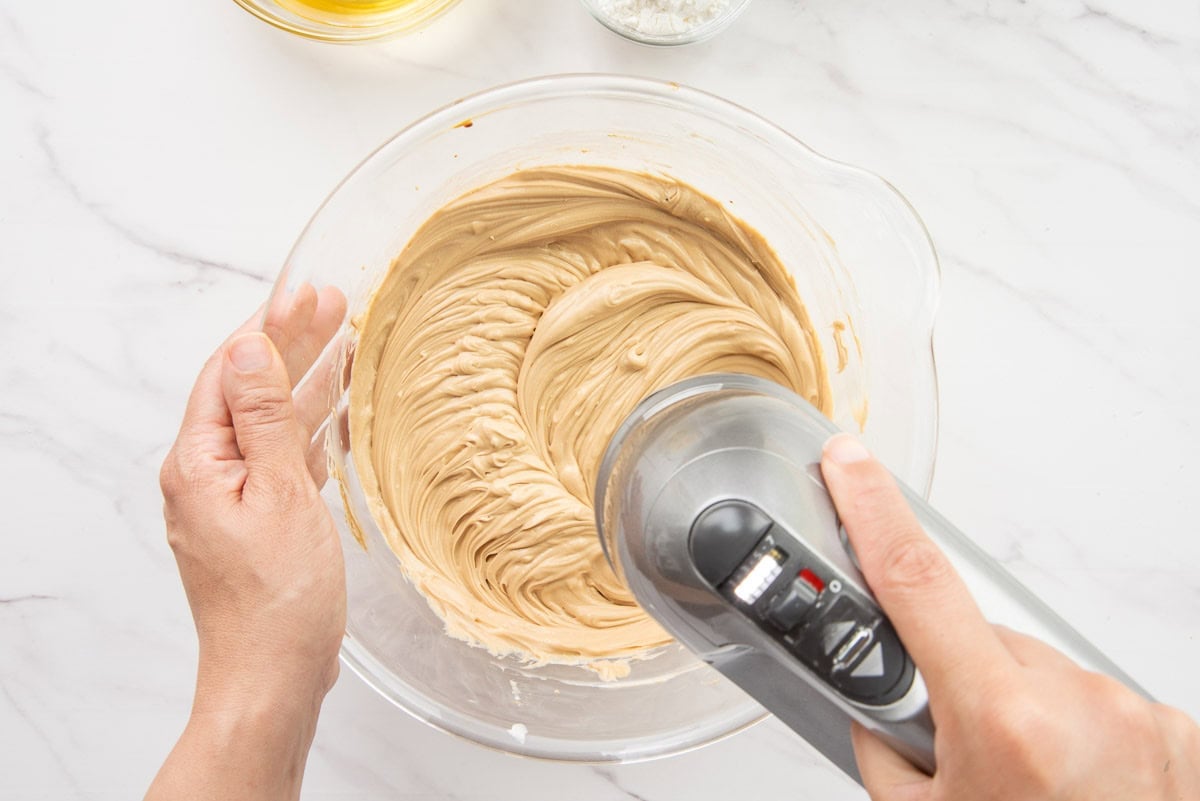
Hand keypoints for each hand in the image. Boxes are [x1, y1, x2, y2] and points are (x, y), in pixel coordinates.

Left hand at [148, 284, 346, 800]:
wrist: (273, 675)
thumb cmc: (277, 599)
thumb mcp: (279, 494)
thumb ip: (265, 418)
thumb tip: (252, 348)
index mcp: (198, 462)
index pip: (230, 370)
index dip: (271, 326)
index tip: (308, 292)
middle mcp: (206, 473)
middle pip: (249, 388)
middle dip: (292, 343)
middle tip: (334, 301)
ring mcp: (230, 497)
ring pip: (268, 422)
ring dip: (305, 381)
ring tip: (343, 339)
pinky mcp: (256, 520)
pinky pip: (280, 457)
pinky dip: (307, 428)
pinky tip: (332, 411)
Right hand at [820, 434, 1199, 800]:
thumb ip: (888, 749)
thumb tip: (875, 702)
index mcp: (1004, 723)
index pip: (918, 583)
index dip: (873, 511)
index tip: (848, 462)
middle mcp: (1080, 705)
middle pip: (982, 646)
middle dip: (957, 681)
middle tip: (958, 749)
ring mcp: (1137, 714)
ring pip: (1040, 676)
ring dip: (1018, 713)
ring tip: (1027, 785)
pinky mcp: (1174, 728)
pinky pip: (1095, 701)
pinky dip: (1072, 733)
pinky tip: (1073, 784)